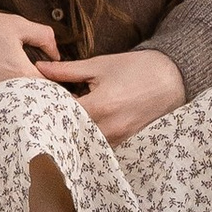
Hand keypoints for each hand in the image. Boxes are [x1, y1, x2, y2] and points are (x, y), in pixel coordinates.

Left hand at [38, 46, 184, 143]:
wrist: (172, 78)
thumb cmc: (136, 68)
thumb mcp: (100, 65)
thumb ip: (67, 70)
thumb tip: (39, 68)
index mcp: (99, 106)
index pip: (61, 116)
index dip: (47, 108)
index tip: (38, 100)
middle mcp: (108, 129)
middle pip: (70, 134)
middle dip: (57, 123)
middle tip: (48, 111)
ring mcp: (118, 139)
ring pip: (83, 143)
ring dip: (72, 132)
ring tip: (65, 118)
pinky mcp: (124, 143)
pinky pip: (99, 146)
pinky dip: (88, 137)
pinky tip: (84, 125)